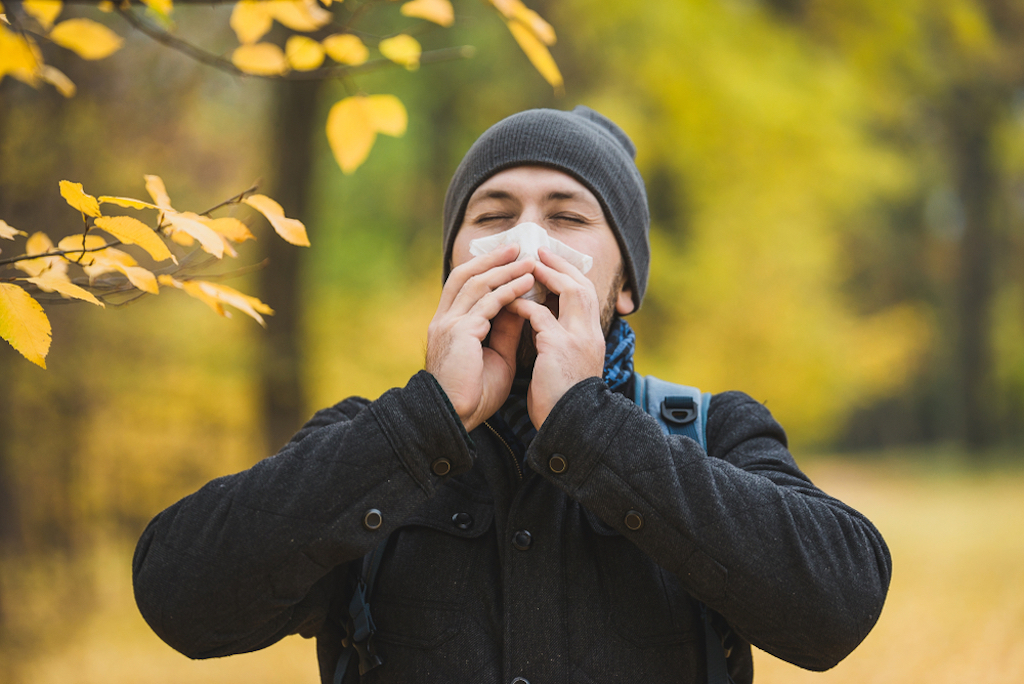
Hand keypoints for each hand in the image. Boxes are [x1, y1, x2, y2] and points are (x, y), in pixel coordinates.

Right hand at [426, 244, 535, 431]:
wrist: (455, 419)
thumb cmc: (474, 394)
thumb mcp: (496, 355)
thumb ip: (505, 329)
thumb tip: (522, 306)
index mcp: (448, 325)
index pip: (464, 285)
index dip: (485, 268)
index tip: (509, 257)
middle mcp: (444, 320)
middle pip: (466, 275)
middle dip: (492, 259)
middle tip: (517, 246)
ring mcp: (449, 325)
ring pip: (477, 284)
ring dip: (504, 270)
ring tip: (529, 260)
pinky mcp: (460, 333)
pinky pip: (487, 304)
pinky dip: (508, 290)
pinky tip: (526, 282)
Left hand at [504, 247, 604, 427]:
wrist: (571, 428)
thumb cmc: (563, 404)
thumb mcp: (567, 370)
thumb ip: (561, 348)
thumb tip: (546, 335)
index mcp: (592, 340)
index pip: (587, 297)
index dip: (570, 277)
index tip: (552, 266)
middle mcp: (590, 335)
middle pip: (583, 286)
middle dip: (562, 266)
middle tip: (539, 252)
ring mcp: (577, 338)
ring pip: (570, 290)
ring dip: (547, 275)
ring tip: (526, 266)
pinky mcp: (558, 346)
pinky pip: (539, 314)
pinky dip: (523, 305)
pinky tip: (509, 301)